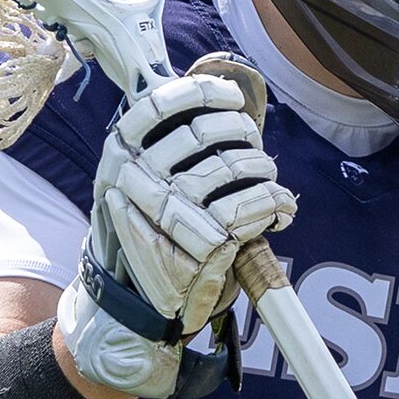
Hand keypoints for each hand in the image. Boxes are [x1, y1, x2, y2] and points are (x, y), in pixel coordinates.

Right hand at [57, 68, 294, 398]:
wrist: (135, 304)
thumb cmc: (144, 236)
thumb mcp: (132, 183)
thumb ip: (157, 143)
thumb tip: (201, 96)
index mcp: (119, 155)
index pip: (160, 104)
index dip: (203, 94)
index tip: (230, 98)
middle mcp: (137, 177)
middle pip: (205, 132)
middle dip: (242, 133)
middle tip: (252, 147)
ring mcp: (169, 210)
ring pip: (235, 166)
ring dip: (263, 170)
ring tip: (266, 182)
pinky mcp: (203, 242)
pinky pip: (253, 205)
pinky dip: (276, 203)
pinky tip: (279, 210)